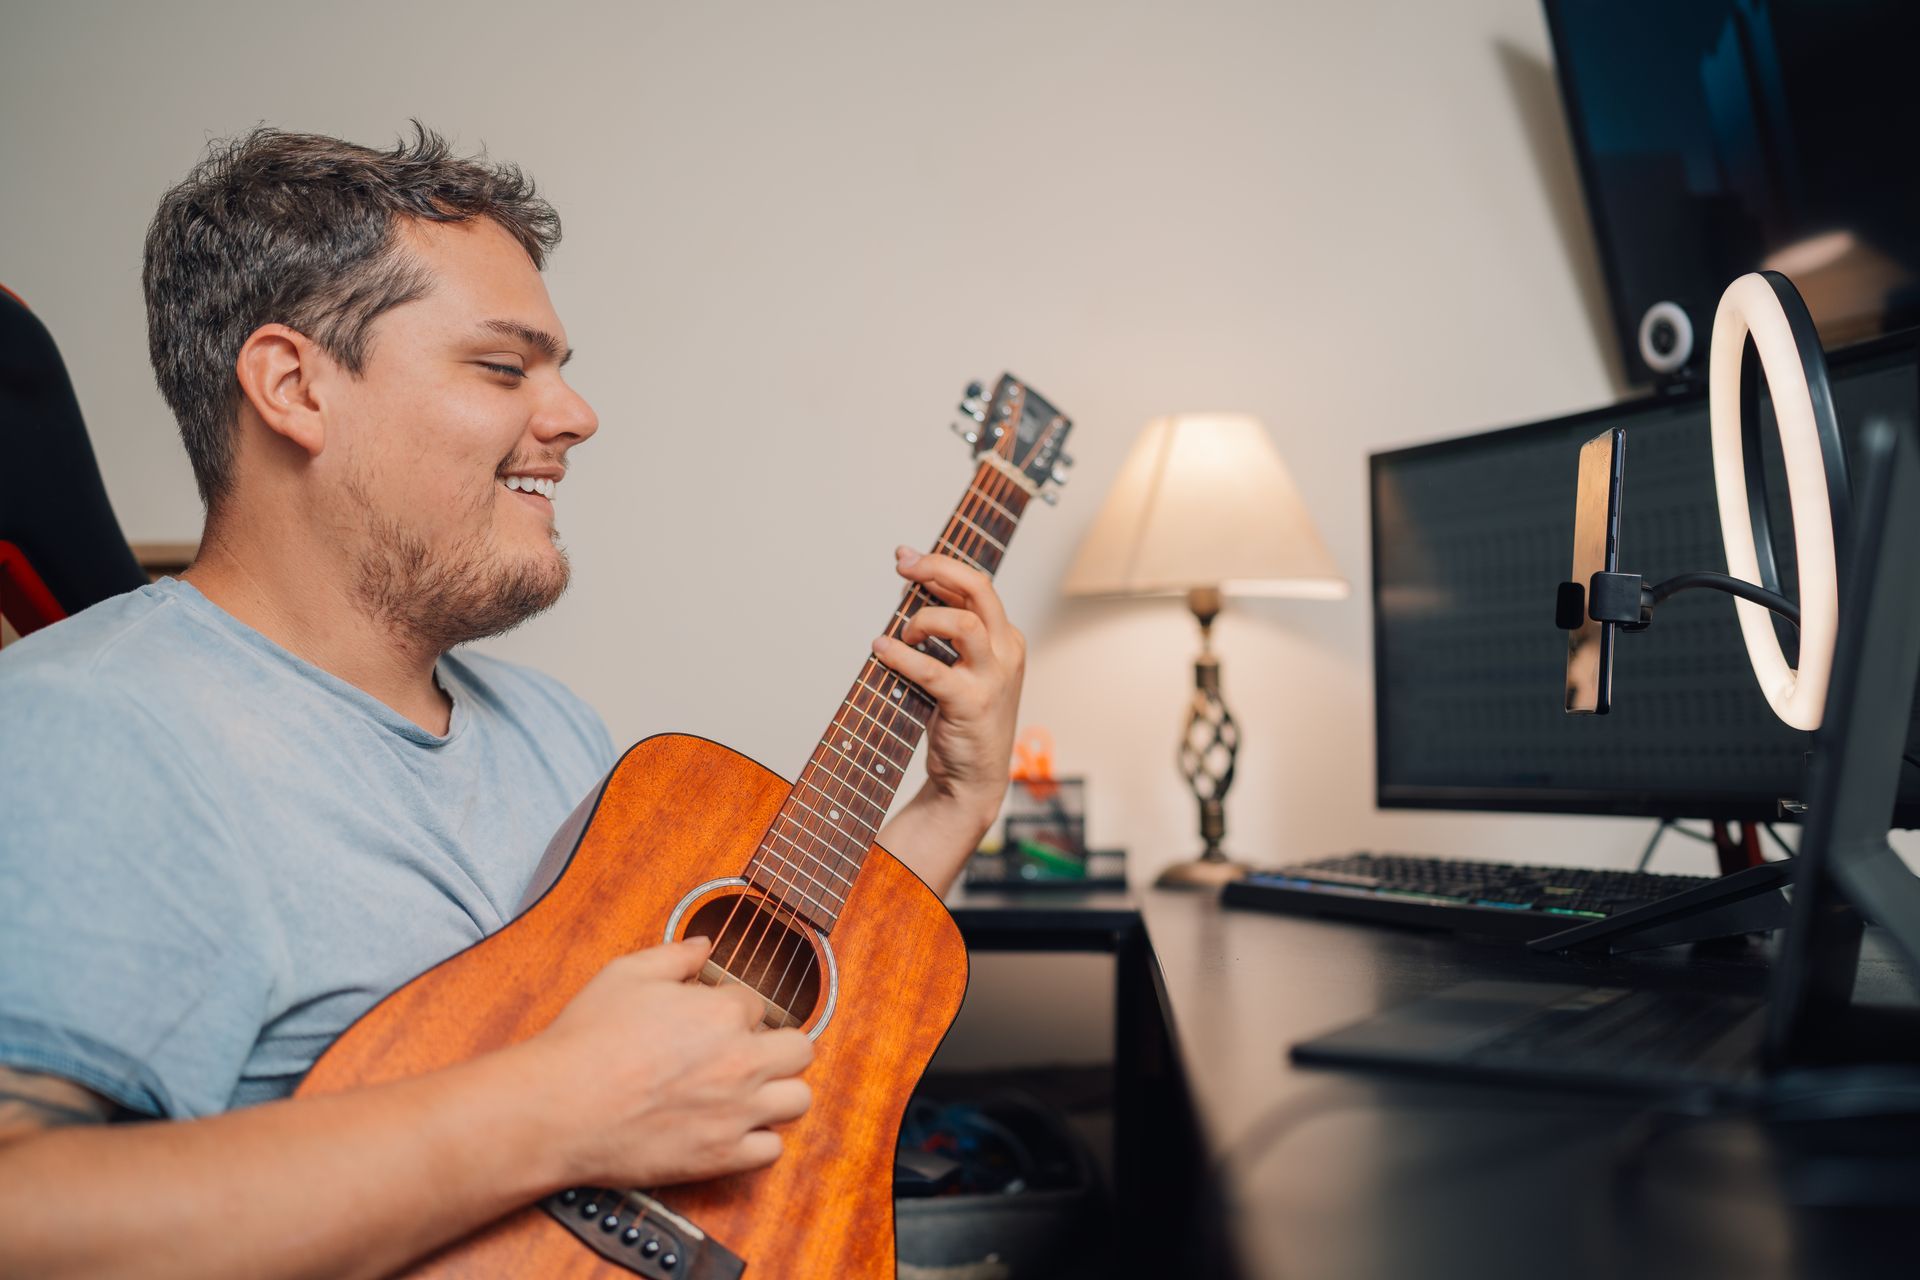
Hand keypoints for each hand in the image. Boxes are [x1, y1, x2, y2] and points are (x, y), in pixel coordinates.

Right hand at [521, 938, 812, 1187]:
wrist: (558, 1107)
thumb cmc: (587, 1040)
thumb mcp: (625, 974)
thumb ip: (674, 955)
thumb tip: (704, 945)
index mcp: (723, 1013)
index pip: (757, 1004)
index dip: (732, 1010)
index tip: (709, 1022)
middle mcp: (741, 1061)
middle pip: (799, 1050)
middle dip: (777, 1046)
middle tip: (746, 1053)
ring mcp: (736, 1112)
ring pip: (798, 1100)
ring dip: (779, 1092)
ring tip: (749, 1091)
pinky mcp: (721, 1156)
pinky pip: (772, 1150)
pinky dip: (758, 1141)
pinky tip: (732, 1129)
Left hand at [871, 547, 1025, 833]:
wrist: (973, 779)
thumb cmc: (961, 720)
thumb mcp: (961, 667)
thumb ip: (945, 631)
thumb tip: (912, 587)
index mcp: (1006, 639)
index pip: (977, 586)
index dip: (939, 566)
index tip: (905, 557)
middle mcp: (1005, 653)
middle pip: (980, 589)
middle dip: (938, 569)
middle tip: (903, 566)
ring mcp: (992, 678)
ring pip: (964, 623)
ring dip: (924, 619)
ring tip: (903, 634)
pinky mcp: (972, 704)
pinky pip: (933, 669)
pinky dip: (902, 656)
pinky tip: (881, 650)